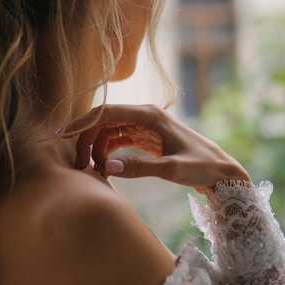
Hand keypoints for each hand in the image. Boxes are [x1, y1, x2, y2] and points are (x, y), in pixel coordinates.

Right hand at [62, 104, 249, 191]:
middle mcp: (144, 115)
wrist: (221, 170)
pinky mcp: (145, 138)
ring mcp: (144, 126)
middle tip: (79, 165)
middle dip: (86, 139)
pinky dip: (107, 152)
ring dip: (96, 148)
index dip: (82, 123)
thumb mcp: (172, 170)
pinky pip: (117, 140)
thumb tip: (108, 168)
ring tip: (95, 172)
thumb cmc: (202, 166)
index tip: (63, 137)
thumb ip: (140, 168)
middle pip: (103, 120)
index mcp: (149, 115)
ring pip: (108, 131)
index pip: (106, 113)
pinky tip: (105, 169)